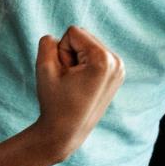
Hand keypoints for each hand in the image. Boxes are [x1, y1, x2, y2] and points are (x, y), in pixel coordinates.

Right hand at [30, 26, 125, 161]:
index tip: (65, 76)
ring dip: (76, 61)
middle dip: (70, 55)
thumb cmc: (54, 102)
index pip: (73, 32)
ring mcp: (119, 69)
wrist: (66, 133)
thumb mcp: (44, 67)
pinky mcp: (117, 74)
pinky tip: (83, 85)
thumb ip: (47, 42)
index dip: (61, 52)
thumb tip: (58, 37)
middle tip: (70, 81)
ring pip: (87, 46)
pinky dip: (84, 66)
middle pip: (83, 37)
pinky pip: (93, 56)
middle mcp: (117, 62)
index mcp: (103, 59)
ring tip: (75, 84)